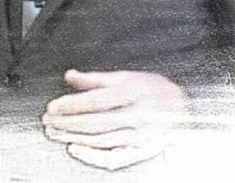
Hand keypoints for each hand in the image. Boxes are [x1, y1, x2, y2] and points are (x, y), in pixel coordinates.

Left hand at [42, 69, 189, 170]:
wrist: (185, 108)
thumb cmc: (155, 90)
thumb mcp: (128, 76)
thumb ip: (96, 79)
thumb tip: (70, 76)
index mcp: (133, 91)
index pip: (95, 100)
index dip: (71, 104)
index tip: (52, 107)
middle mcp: (138, 114)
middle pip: (95, 121)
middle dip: (67, 122)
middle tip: (49, 122)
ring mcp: (140, 135)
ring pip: (100, 139)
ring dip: (74, 137)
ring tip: (55, 133)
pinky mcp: (142, 150)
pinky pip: (115, 157)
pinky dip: (93, 156)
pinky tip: (76, 150)